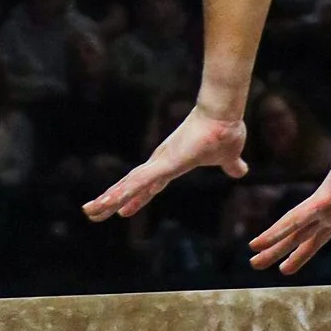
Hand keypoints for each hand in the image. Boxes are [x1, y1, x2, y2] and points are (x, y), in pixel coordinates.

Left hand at [83, 102, 246, 225]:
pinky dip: (123, 194)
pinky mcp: (163, 164)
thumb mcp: (228, 157)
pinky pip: (139, 183)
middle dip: (111, 200)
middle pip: (131, 186)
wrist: (225, 118)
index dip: (134, 198)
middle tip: (91, 212)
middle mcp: (160, 163)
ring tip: (90, 211)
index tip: (120, 211)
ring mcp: (160, 163)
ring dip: (109, 199)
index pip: (147, 186)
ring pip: (129, 186)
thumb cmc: (225, 132)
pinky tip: (109, 203)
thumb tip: (241, 170)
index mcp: (172, 164)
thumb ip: (230, 165)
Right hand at [246, 122, 330, 273]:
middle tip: (254, 265)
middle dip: (276, 248)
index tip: (255, 245)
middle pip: (297, 232)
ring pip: (317, 237)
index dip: (275, 233)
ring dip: (301, 253)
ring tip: (285, 271)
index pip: (295, 219)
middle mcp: (329, 205)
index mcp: (326, 197)